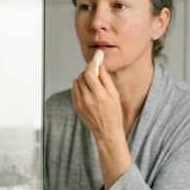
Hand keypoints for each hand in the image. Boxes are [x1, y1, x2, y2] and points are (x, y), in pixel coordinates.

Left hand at [71, 59, 132, 189]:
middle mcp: (88, 98)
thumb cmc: (113, 114)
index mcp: (100, 95)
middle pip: (83, 75)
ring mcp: (80, 103)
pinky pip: (74, 89)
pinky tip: (87, 90)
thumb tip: (100, 66)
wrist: (106, 131)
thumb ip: (106, 79)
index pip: (90, 73)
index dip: (92, 63)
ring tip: (93, 83)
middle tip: (96, 72)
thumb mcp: (114, 94)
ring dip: (84, 78)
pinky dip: (79, 86)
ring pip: (77, 81)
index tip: (96, 58)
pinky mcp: (76, 106)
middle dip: (89, 71)